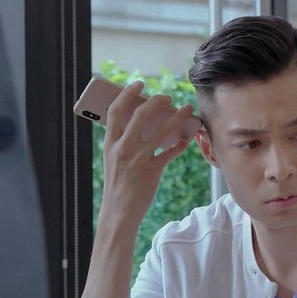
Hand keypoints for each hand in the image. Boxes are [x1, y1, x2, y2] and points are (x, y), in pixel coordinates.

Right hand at [99, 81, 194, 228]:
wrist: (118, 213)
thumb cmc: (117, 185)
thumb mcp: (112, 160)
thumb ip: (122, 142)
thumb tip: (141, 123)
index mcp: (109, 144)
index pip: (116, 111)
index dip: (127, 93)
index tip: (139, 84)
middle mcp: (123, 148)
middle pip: (142, 114)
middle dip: (157, 101)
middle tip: (168, 97)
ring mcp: (138, 159)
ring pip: (162, 130)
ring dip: (178, 118)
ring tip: (187, 110)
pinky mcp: (152, 171)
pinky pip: (170, 152)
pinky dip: (180, 144)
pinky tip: (185, 140)